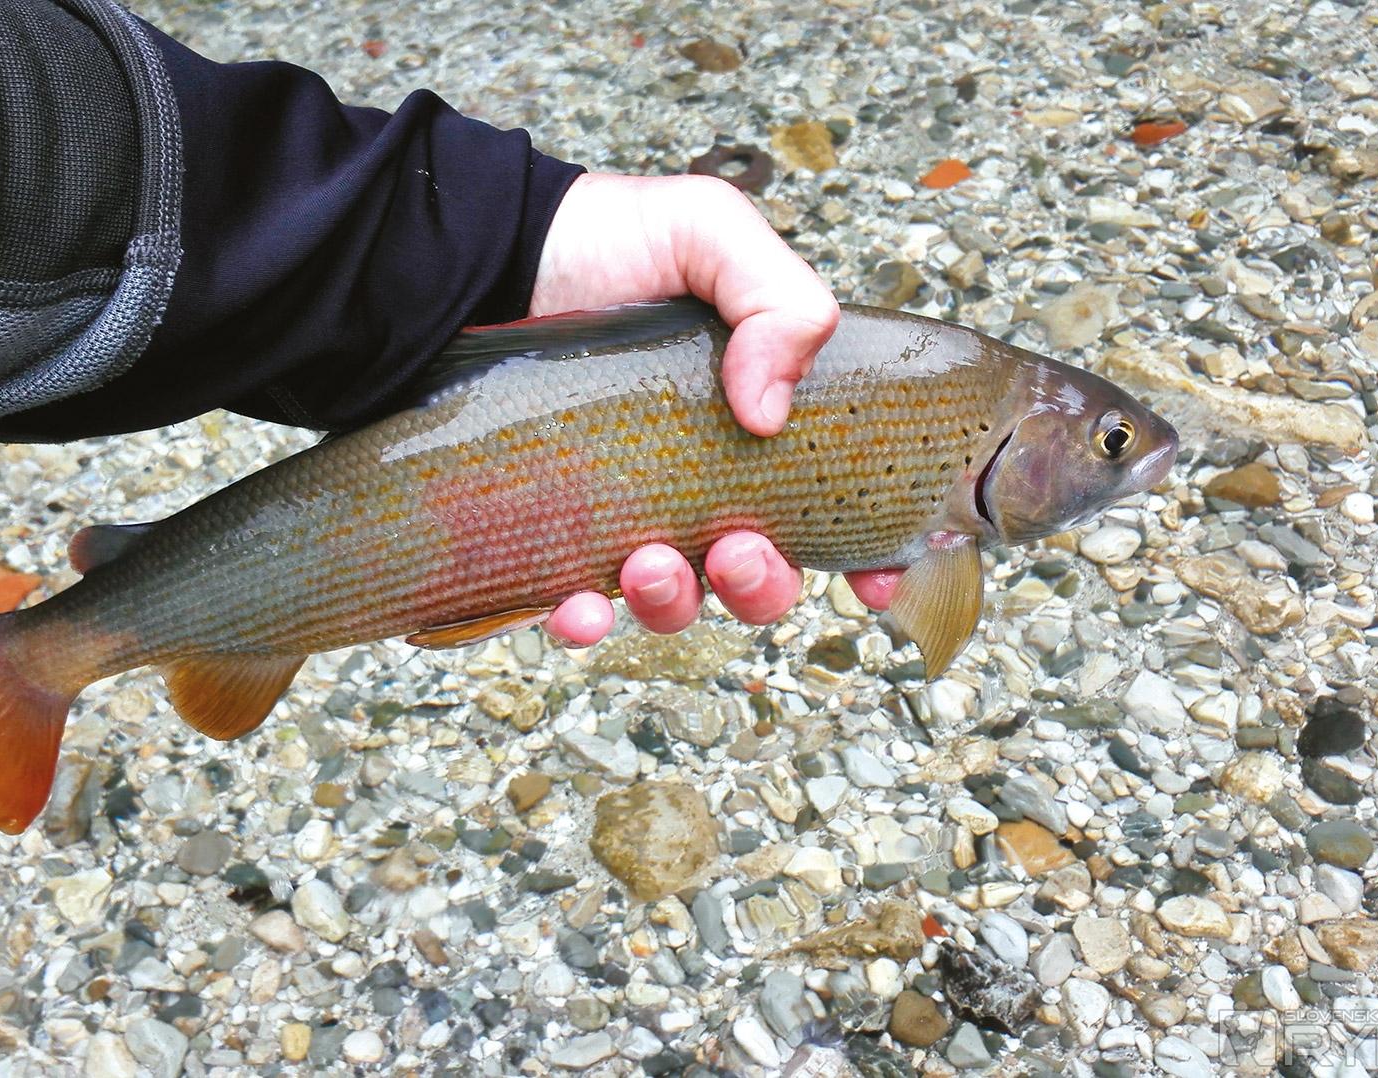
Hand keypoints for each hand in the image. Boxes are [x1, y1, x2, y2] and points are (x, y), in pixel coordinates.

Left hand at [526, 173, 898, 644]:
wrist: (499, 248)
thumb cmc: (614, 239)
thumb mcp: (712, 230)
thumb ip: (777, 299)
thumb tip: (769, 414)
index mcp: (760, 426)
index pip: (833, 513)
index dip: (865, 561)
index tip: (878, 583)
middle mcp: (703, 484)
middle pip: (757, 578)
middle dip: (760, 585)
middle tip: (738, 550)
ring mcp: (629, 515)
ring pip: (673, 601)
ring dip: (673, 601)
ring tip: (647, 564)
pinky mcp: (554, 532)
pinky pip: (575, 604)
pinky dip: (583, 620)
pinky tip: (577, 606)